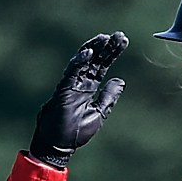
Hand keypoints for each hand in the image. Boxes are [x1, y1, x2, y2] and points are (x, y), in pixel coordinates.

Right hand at [28, 32, 127, 167]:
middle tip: (119, 35)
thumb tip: (120, 81)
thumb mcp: (98, 113)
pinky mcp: (63, 90)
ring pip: (83, 62)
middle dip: (106, 48)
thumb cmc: (76, 131)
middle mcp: (80, 83)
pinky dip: (78, 63)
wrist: (59, 144)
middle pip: (95, 60)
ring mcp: (71, 85)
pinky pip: (71, 73)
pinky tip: (88, 53)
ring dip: (93, 49)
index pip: (102, 66)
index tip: (123, 40)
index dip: (112, 53)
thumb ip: (108, 97)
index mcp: (89, 88)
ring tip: (105, 38)